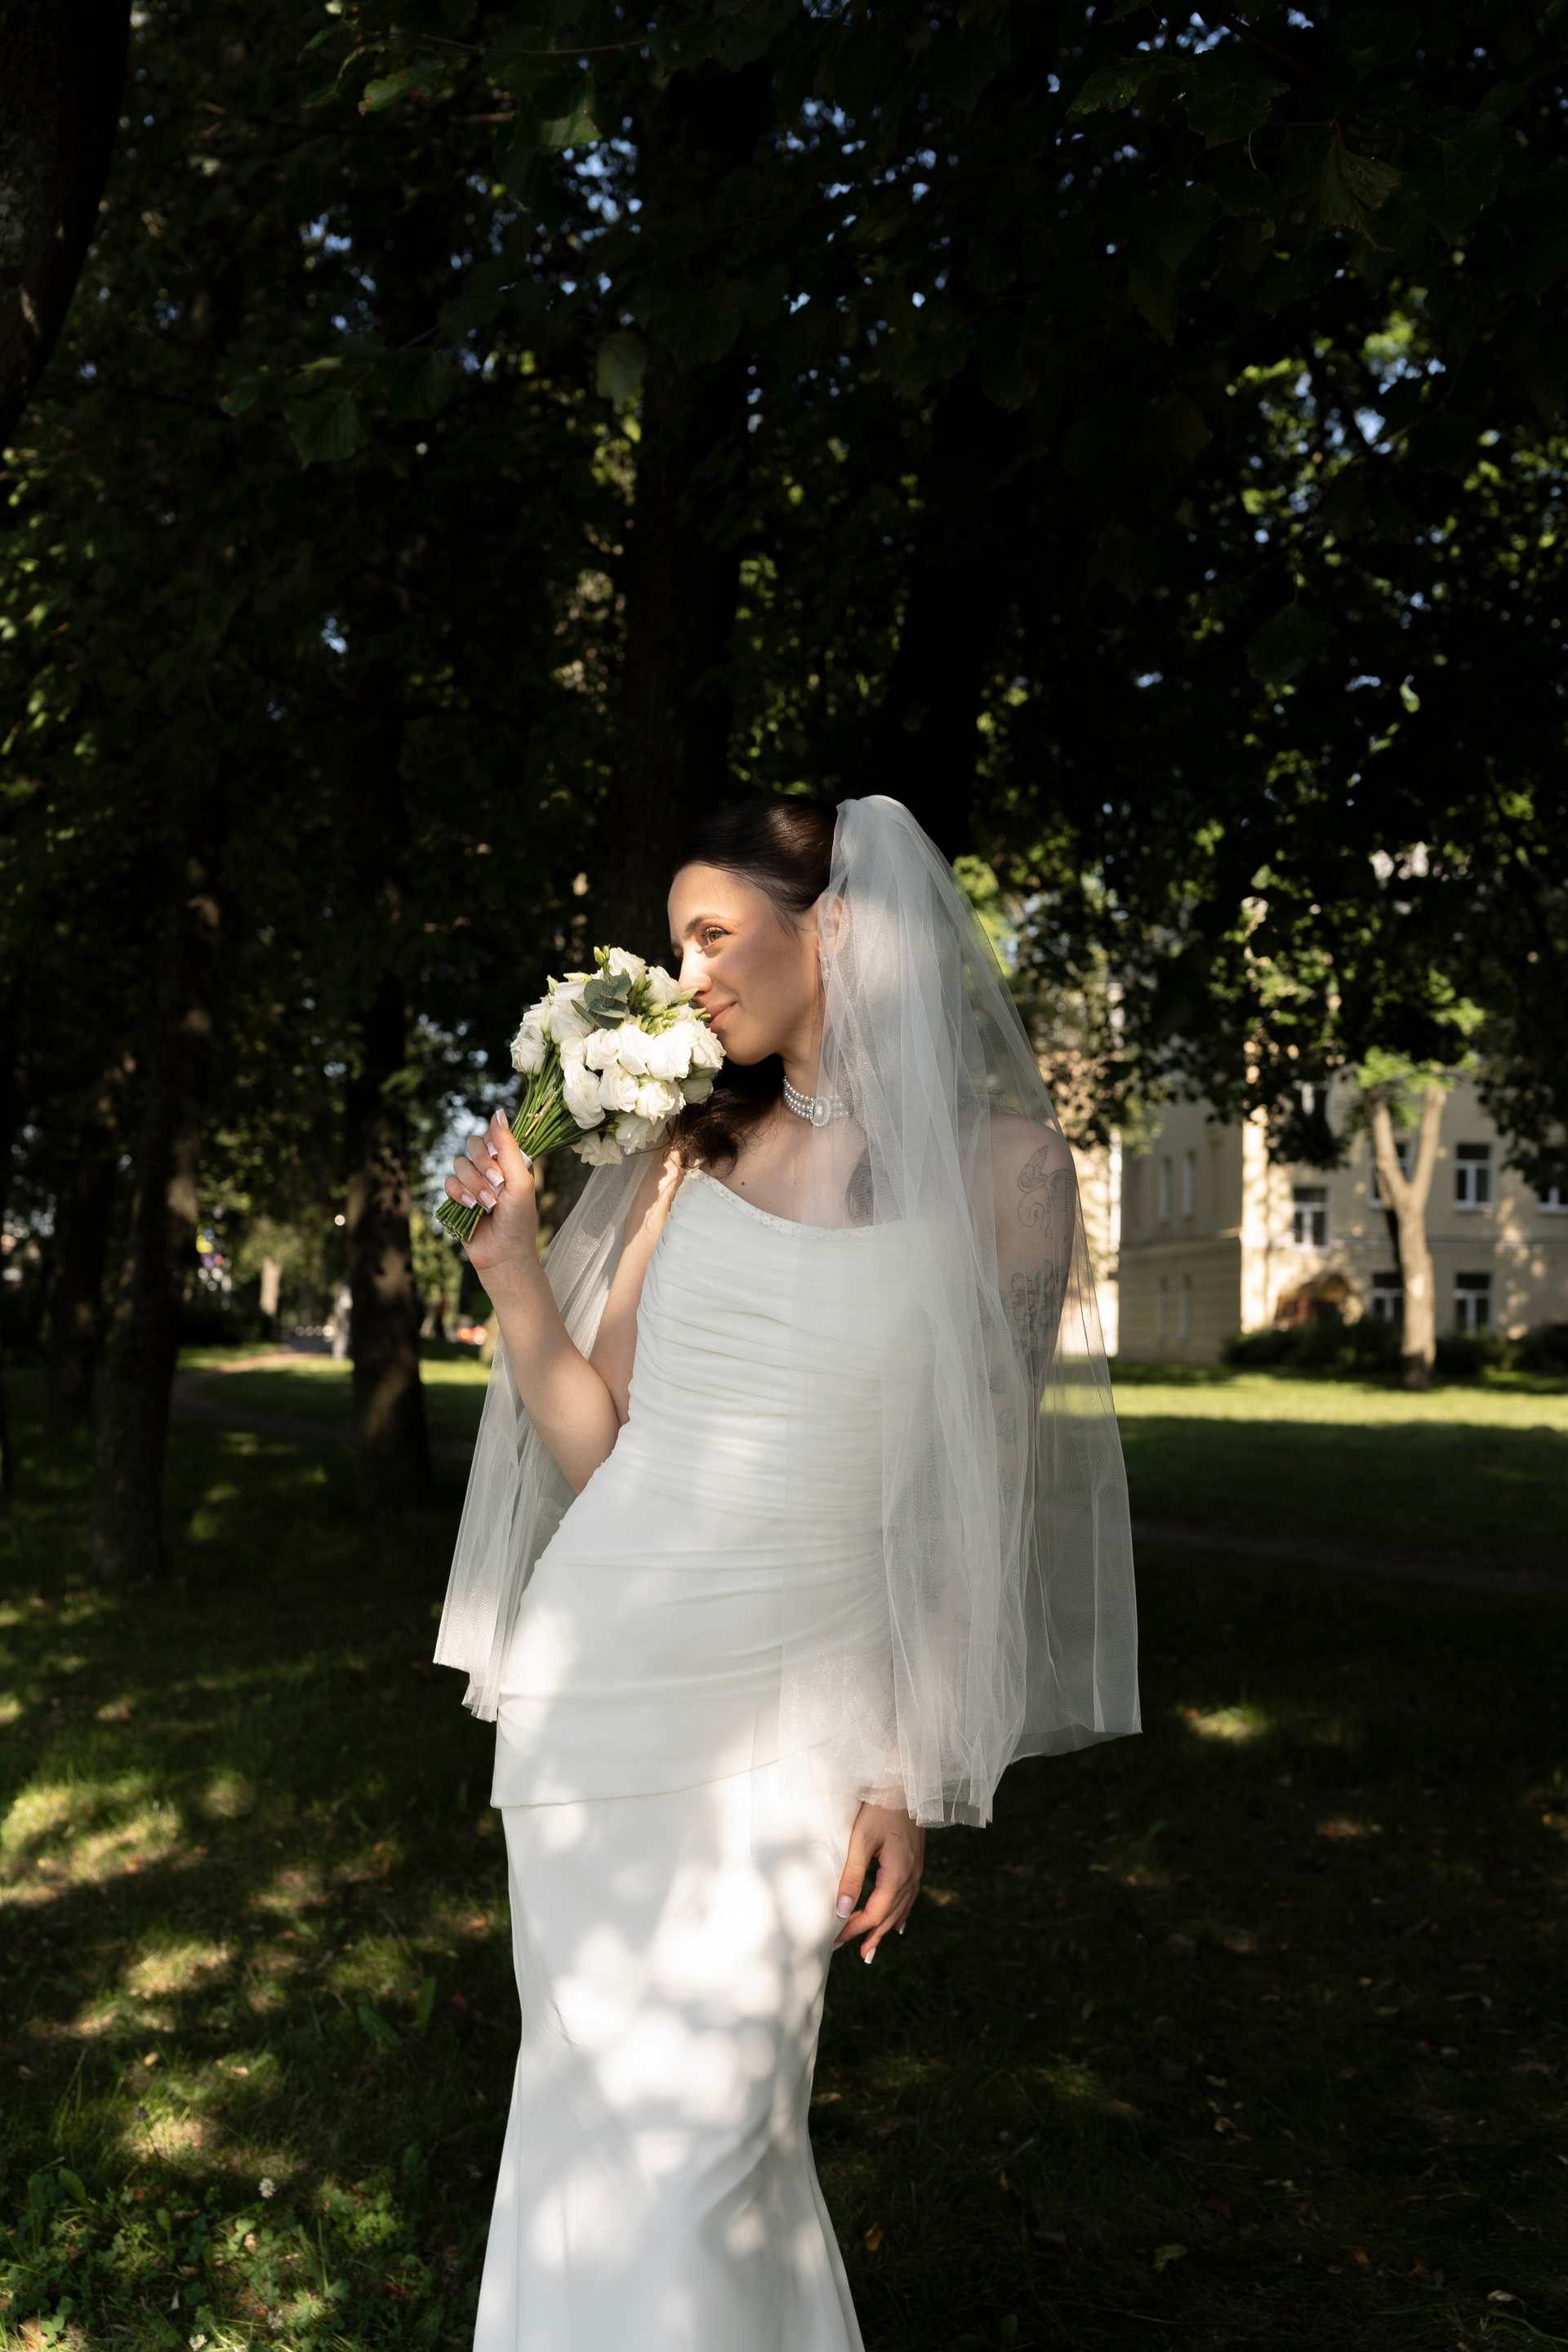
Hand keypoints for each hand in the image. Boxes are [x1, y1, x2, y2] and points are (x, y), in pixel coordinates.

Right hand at [445, 1111, 539, 1279]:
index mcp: (509, 1161)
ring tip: (487, 1204)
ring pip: (459, 1163)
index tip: (499, 1158)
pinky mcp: (457, 1198)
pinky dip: (460, 1193)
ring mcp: (472, 1182)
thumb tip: (498, 1112)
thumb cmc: (519, 1221)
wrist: (504, 1255)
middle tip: (497, 1184)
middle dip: (483, 1164)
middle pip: (473, 1143)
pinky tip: (472, 1207)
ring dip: (474, 1183)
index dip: (493, 1143)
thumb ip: (508, 1147)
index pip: (494, 1134)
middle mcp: (490, 1168)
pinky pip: (449, 1182)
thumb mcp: (521, 1181)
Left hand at [833, 1802, 923, 1963]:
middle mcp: (911, 1877)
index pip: (873, 1913)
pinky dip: (901, 1913)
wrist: (906, 1781)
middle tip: (853, 1955)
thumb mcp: (861, 1839)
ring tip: (871, 1949)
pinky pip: (910, 1897)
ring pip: (901, 1909)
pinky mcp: (916, 1862)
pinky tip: (898, 1923)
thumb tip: (842, 1911)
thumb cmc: (880, 1806)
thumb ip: (852, 1876)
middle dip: (870, 1936)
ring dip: (885, 1929)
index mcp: (897, 1874)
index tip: (835, 1940)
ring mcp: (917, 1870)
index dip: (854, 1930)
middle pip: (889, 1916)